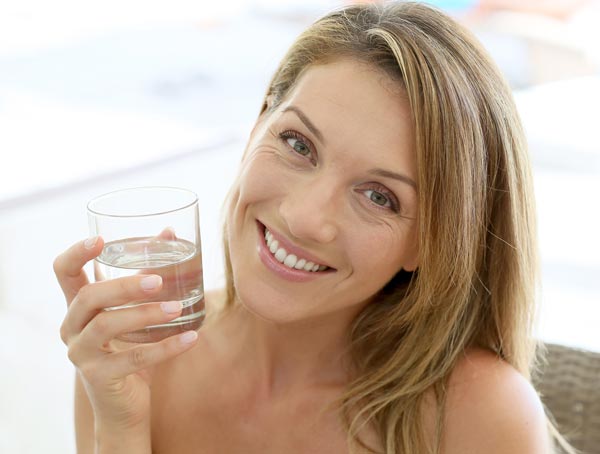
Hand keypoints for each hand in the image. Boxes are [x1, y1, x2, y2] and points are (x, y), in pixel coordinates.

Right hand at [54, 236, 198, 432]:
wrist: (123, 406)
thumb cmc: (129, 349)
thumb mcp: (134, 310)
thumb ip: (147, 274)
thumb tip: (170, 232)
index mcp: (78, 307)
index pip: (63, 272)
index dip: (76, 253)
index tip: (100, 240)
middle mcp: (71, 328)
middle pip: (89, 297)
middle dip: (124, 286)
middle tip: (159, 281)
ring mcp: (81, 354)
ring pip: (107, 325)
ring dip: (146, 314)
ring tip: (178, 308)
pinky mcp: (99, 377)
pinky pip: (134, 358)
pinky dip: (166, 347)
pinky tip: (191, 338)